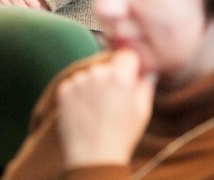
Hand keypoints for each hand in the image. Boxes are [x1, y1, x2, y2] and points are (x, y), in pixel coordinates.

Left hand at [57, 49, 155, 167]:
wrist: (93, 159)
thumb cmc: (122, 136)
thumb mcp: (142, 110)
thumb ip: (145, 83)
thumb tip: (148, 68)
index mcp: (120, 76)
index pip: (127, 54)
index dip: (130, 64)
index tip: (130, 75)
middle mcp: (98, 73)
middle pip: (107, 63)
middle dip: (112, 75)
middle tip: (114, 99)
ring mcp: (79, 80)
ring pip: (90, 73)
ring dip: (94, 84)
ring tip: (98, 109)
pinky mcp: (64, 89)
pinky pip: (75, 83)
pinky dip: (79, 93)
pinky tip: (86, 111)